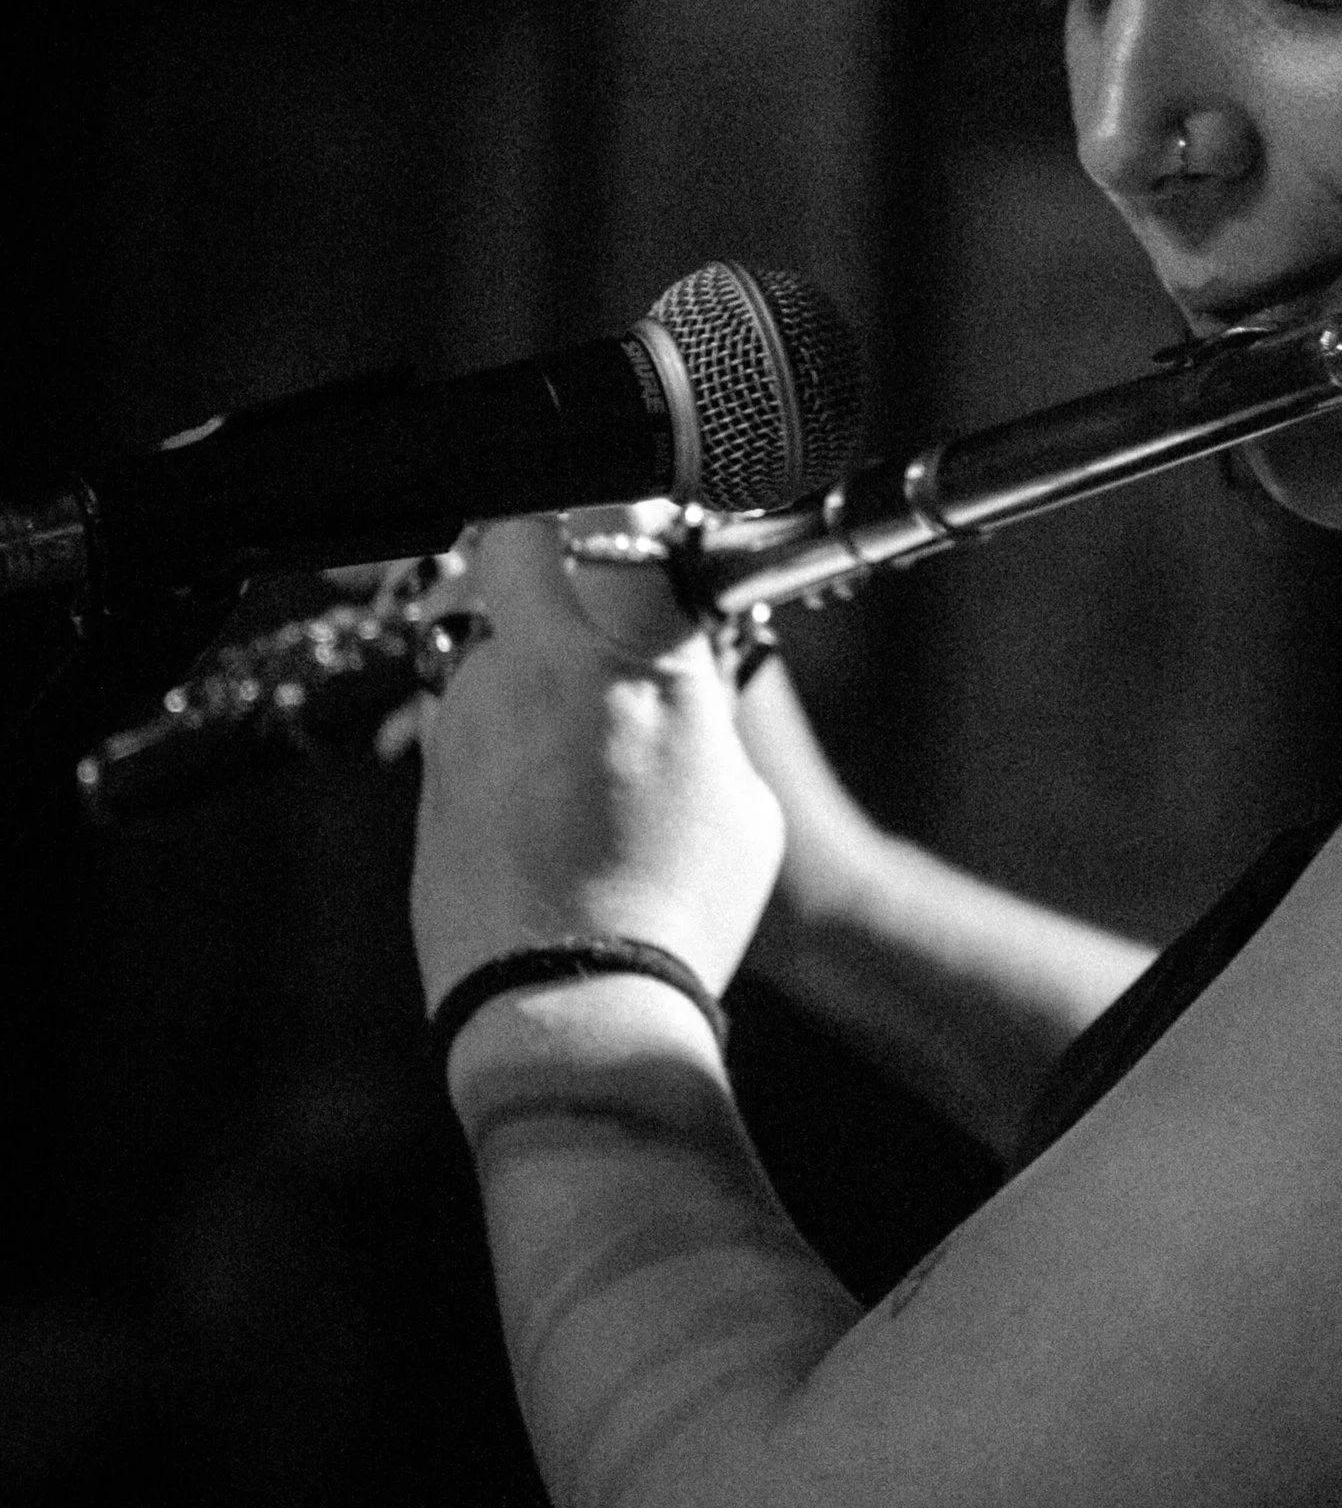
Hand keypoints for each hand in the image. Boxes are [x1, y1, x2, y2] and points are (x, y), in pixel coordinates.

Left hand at [409, 514, 784, 1011]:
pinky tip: (532, 776)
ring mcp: (471, 716)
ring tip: (560, 704)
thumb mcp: (743, 803)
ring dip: (513, 640)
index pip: (619, 517)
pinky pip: (457, 706)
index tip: (643, 523)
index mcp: (640, 664)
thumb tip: (681, 674)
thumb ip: (704, 713)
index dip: (630, 507)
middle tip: (573, 570)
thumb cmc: (679, 911)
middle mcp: (541, 670)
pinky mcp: (431, 769)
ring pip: (474, 626)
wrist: (573, 1001)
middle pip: (511, 535)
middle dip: (540, 539)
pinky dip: (490, 715)